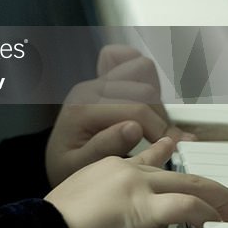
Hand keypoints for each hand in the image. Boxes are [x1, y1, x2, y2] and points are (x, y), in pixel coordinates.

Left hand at [46, 44, 195, 186]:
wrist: (54, 159)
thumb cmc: (65, 165)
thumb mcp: (77, 167)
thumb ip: (104, 149)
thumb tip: (134, 128)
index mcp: (82, 108)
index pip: (135, 108)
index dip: (159, 129)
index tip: (173, 148)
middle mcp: (90, 89)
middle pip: (143, 89)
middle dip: (159, 118)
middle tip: (165, 143)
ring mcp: (98, 81)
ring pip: (141, 69)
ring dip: (154, 98)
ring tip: (154, 126)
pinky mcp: (105, 81)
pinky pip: (129, 60)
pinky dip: (143, 76)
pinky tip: (147, 105)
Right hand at [46, 136, 227, 227]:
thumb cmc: (55, 224)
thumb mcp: (80, 202)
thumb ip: (102, 201)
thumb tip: (113, 216)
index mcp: (108, 167)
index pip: (148, 159)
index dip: (168, 158)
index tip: (176, 151)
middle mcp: (124, 170)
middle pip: (176, 173)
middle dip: (204, 186)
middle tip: (222, 198)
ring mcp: (133, 186)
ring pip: (188, 185)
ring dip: (214, 201)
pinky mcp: (140, 208)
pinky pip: (184, 207)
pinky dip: (204, 215)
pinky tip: (211, 223)